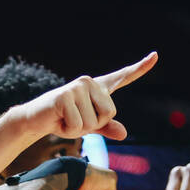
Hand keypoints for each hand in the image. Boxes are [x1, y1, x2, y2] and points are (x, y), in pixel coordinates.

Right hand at [13, 52, 157, 140]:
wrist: (34, 120)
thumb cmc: (62, 120)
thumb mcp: (88, 126)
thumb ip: (106, 128)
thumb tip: (123, 133)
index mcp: (98, 88)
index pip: (123, 77)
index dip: (140, 68)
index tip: (155, 56)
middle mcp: (89, 82)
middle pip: (109, 113)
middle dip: (93, 125)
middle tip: (73, 119)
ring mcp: (77, 87)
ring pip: (93, 122)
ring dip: (78, 129)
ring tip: (64, 120)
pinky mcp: (64, 96)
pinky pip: (78, 125)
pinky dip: (68, 130)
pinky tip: (58, 121)